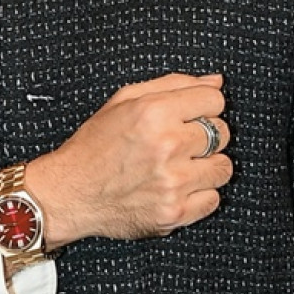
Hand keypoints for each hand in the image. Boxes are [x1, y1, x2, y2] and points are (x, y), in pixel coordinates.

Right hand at [24, 72, 232, 247]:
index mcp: (154, 112)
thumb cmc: (95, 145)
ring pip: (223, 168)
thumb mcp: (124, 101)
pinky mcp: (174, 212)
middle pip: (223, 132)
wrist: (71, 193)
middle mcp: (167, 146)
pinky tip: (177, 188)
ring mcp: (173, 182)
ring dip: (206, 166)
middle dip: (205, 135)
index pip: (215, 99)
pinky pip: (213, 199)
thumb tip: (217, 80)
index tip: (191, 115)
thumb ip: (173, 84)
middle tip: (180, 143)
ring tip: (180, 167)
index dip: (204, 105)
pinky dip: (199, 195)